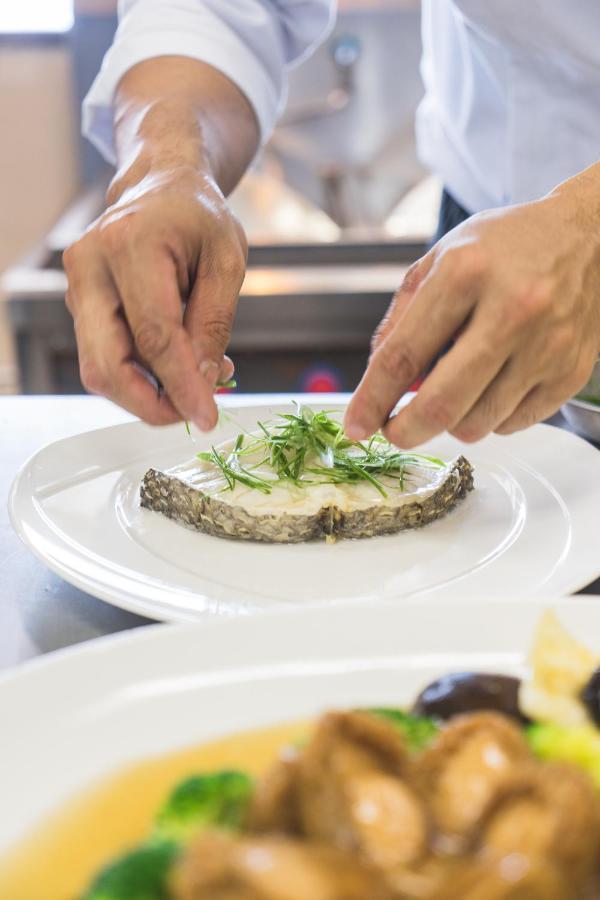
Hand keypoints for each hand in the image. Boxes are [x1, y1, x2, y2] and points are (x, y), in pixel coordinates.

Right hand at [63, 163, 245, 428]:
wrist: (162, 187)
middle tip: (193, 413)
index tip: (205, 417)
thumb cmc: (198, 217)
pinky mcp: (81, 304)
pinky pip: (106, 355)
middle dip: (149, 403)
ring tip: (199, 379)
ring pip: (100, 368)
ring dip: (148, 391)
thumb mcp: (225, 263)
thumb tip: (202, 383)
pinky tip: (180, 363)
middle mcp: (89, 266)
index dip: (180, 385)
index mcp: (129, 245)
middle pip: (106, 364)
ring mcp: (78, 287)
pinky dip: (142, 373)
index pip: (152, 335)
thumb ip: (213, 324)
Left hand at [345, 184, 599, 446]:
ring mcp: (547, 346)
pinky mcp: (569, 373)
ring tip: (451, 392)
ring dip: (449, 423)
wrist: (589, 236)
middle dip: (404, 431)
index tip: (354, 426)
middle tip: (393, 431)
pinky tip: (489, 387)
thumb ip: (401, 317)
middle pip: (441, 404)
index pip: (403, 356)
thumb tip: (376, 380)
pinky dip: (488, 418)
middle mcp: (512, 310)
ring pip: (476, 424)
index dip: (371, 400)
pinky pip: (511, 425)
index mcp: (466, 274)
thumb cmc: (506, 247)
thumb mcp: (441, 258)